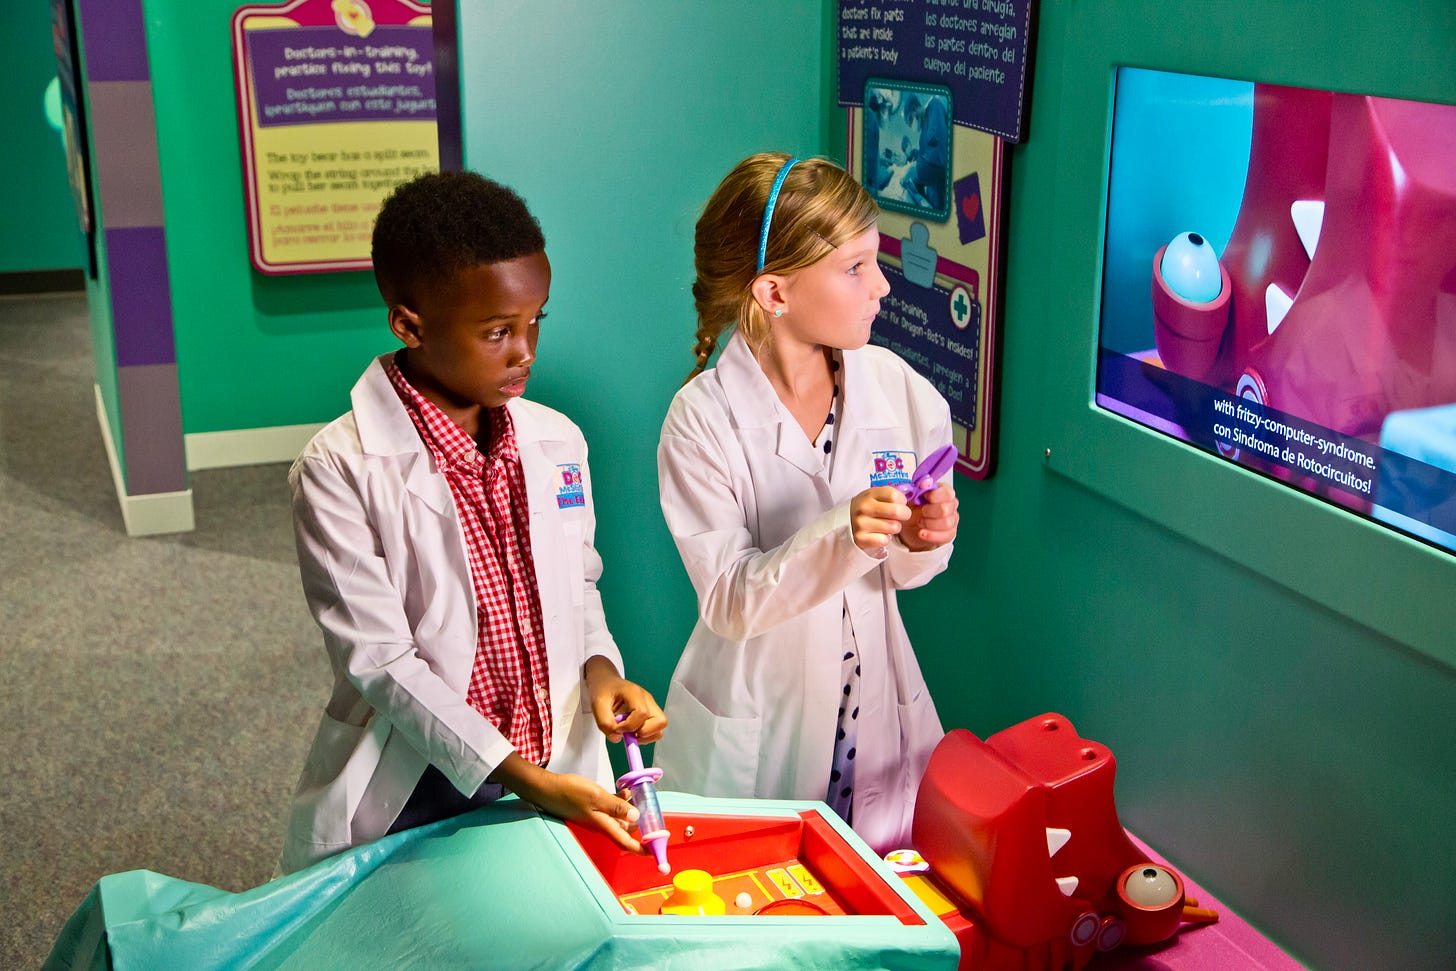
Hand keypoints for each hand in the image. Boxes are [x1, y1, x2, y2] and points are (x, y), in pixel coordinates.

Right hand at [490, 754, 643, 853]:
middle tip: (650, 804)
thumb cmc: (569, 793)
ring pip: (622, 818)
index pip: (626, 843)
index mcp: (603, 826)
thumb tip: (636, 818)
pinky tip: (625, 790)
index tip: (656, 852)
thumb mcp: (595, 796)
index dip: (642, 849)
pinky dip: (622, 802)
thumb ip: (616, 806)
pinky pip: (614, 809)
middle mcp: (603, 825)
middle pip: (627, 830)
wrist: (548, 789)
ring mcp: (598, 817)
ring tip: (637, 792)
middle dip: (641, 821)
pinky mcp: (594, 809)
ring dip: (632, 808)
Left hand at [584, 655, 666, 743]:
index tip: (617, 728)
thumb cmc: (603, 691)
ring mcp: (650, 705)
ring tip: (629, 732)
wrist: (606, 682)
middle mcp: (647, 699)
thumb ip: (605, 723)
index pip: (642, 713)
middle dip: (644, 732)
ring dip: (646, 735)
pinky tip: (631, 731)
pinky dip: (645, 735)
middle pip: (660, 721)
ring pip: (660, 727)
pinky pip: (655, 728)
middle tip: (628, 733)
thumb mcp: (597, 706)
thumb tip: (617, 738)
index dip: (630, 726)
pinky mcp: (650, 712)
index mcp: (634, 693)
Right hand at [850, 486, 910, 550]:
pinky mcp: (860, 539)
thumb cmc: (867, 509)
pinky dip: (884, 539)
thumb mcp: (875, 496)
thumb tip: (914, 493)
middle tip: (901, 516)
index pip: (895, 495)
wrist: (845, 523)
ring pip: (894, 527)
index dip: (902, 501)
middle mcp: (864, 508)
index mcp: (869, 494)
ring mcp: (861, 524)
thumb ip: (892, 494)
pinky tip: (878, 534)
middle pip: (897, 511)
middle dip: (904, 515)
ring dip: (894, 528)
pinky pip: (884, 540)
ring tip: (886, 525)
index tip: (900, 503)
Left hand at [899, 483, 957, 550]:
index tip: (923, 497)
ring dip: (929, 523)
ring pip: (946, 523)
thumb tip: (924, 482)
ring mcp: (952, 520)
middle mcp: (951, 504)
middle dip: (928, 512)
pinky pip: (945, 535)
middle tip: (920, 512)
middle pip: (945, 509)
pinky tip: (922, 533)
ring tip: (919, 522)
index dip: (934, 496)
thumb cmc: (913, 508)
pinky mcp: (950, 533)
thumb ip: (916, 488)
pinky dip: (931, 535)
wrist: (910, 527)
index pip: (947, 493)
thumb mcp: (910, 497)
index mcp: (944, 491)